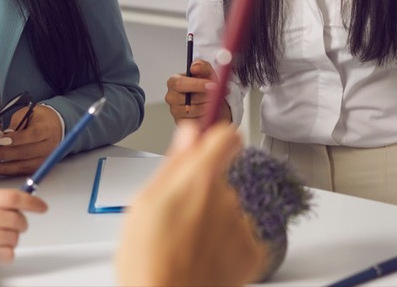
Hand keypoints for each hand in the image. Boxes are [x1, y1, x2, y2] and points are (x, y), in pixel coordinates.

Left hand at [0, 104, 62, 176]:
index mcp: (47, 129)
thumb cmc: (39, 118)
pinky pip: (24, 172)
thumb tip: (3, 136)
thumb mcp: (28, 112)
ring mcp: (46, 158)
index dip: (15, 139)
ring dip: (5, 168)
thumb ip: (16, 123)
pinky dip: (10, 172)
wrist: (56, 126)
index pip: (32, 135)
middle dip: (4, 154)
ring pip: (24, 165)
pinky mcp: (41, 166)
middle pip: (26, 153)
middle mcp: (50, 145)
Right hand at [0, 189, 46, 263]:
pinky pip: (5, 255)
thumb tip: (20, 198)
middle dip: (21, 224)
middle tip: (16, 226)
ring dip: (11, 240)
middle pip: (15, 219)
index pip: (11, 197)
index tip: (42, 207)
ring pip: (12, 238)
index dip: (31, 202)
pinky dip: (5, 254)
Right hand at [117, 122, 265, 286]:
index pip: (226, 136)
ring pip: (229, 210)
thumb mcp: (143, 204)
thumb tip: (188, 134)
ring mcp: (243, 226)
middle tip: (177, 217)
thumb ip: (173, 163)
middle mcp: (228, 198)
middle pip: (220, 179)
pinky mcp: (253, 252)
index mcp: (201, 179)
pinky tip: (203, 258)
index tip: (207, 144)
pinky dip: (226, 245)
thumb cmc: (149, 263)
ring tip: (186, 244)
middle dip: (202, 192)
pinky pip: (241, 236)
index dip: (215, 139)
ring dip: (213, 221)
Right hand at [166, 60, 231, 124]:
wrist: (211, 102)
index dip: (197, 84)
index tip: (212, 84)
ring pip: (193, 109)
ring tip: (212, 100)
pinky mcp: (180, 121)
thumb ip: (202, 66)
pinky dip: (204, 115)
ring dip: (207, 105)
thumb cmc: (206, 86)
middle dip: (204, 96)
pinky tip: (208, 109)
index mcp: (173, 81)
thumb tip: (194, 66)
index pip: (180, 83)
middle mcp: (171, 96)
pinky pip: (194, 120)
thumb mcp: (208, 73)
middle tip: (216, 93)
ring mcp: (174, 110)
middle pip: (187, 98)